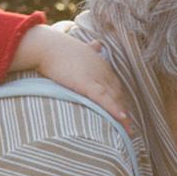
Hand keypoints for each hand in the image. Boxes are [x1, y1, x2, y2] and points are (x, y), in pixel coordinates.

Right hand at [13, 27, 133, 126]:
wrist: (47, 46)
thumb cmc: (59, 48)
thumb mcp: (79, 48)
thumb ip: (90, 49)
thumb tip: (97, 44)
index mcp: (102, 65)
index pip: (115, 86)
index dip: (120, 100)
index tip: (124, 113)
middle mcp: (103, 71)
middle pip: (118, 95)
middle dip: (125, 111)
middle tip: (129, 128)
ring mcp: (96, 77)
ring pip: (114, 99)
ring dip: (123, 116)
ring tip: (128, 131)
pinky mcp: (87, 84)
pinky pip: (104, 99)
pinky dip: (114, 109)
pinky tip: (123, 119)